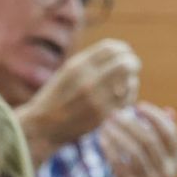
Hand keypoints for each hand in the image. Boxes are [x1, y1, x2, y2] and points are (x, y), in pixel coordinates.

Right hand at [16, 39, 139, 153]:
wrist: (43, 128)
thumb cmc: (55, 98)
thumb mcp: (67, 72)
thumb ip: (90, 62)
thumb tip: (119, 51)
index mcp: (77, 66)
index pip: (110, 48)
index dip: (122, 48)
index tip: (125, 53)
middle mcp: (88, 81)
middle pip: (125, 63)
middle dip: (132, 63)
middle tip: (133, 66)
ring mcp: (97, 100)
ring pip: (129, 82)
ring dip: (132, 80)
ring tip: (127, 81)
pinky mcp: (103, 116)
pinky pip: (126, 101)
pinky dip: (129, 95)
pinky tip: (124, 95)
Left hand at [100, 103, 176, 176]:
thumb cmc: (145, 175)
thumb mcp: (159, 158)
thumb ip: (164, 136)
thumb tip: (170, 110)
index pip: (169, 133)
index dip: (154, 117)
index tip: (138, 106)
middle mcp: (167, 173)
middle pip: (149, 140)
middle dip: (130, 123)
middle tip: (115, 113)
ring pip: (133, 151)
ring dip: (117, 134)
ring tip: (106, 124)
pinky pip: (119, 164)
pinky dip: (109, 148)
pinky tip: (102, 138)